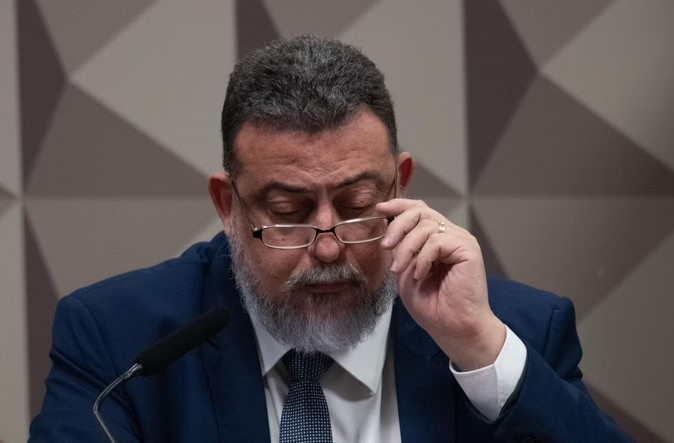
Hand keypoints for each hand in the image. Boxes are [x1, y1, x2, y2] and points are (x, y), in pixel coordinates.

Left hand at [377, 198, 504, 370]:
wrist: (453, 328)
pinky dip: (423, 258)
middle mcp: (451, 235)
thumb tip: (388, 230)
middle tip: (386, 246)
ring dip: (407, 248)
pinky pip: (437, 241)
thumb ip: (401, 250)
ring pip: (426, 226)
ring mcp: (461, 241)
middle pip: (421, 211)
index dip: (398, 206)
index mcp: (437, 238)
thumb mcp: (406, 272)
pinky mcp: (468, 249)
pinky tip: (421, 274)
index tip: (379, 209)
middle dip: (398, 225)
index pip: (419, 210)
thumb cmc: (433, 306)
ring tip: (402, 270)